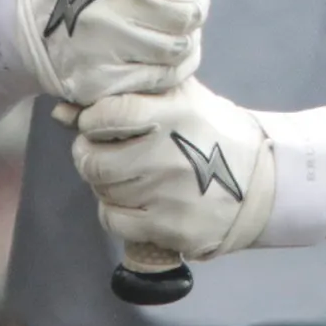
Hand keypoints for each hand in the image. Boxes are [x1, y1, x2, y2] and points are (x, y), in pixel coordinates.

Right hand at [5, 0, 228, 107]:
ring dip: (181, 39)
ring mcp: (102, 52)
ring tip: (160, 28)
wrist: (31, 25)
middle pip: (189, 16)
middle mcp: (105, 10)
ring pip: (181, 49)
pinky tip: (150, 55)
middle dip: (190, 8)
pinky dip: (167, 68)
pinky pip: (162, 80)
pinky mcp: (101, 85)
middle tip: (171, 5)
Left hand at [67, 78, 278, 262]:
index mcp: (174, 114)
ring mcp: (168, 196)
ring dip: (105, 184)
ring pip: (101, 191)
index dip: (92, 121)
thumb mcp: (182, 101)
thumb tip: (62, 110)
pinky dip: (114, 212)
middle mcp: (168, 155)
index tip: (99, 124)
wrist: (263, 184)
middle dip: (89, 156)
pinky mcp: (169, 229)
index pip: (104, 115)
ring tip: (127, 176)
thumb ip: (127, 97)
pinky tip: (134, 202)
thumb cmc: (213, 134)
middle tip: (101, 154)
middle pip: (93, 161)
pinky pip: (113, 220)